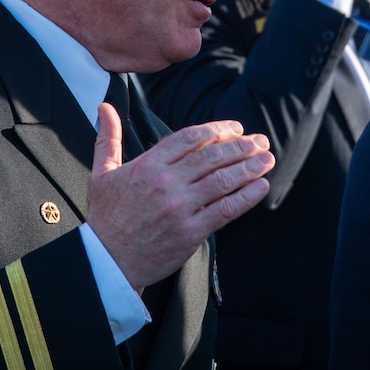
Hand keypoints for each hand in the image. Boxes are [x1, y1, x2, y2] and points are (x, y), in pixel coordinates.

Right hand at [87, 104, 273, 290]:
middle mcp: (165, 182)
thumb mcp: (102, 173)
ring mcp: (179, 208)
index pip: (191, 138)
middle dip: (241, 146)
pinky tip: (261, 186)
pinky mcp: (189, 233)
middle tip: (260, 141)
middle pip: (212, 156)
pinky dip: (247, 197)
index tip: (236, 128)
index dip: (218, 130)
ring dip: (250, 167)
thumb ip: (108, 138)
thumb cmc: (105, 217)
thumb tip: (104, 107)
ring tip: (267, 159)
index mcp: (148, 165)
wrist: (105, 263)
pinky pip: (225, 210)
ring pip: (223, 180)